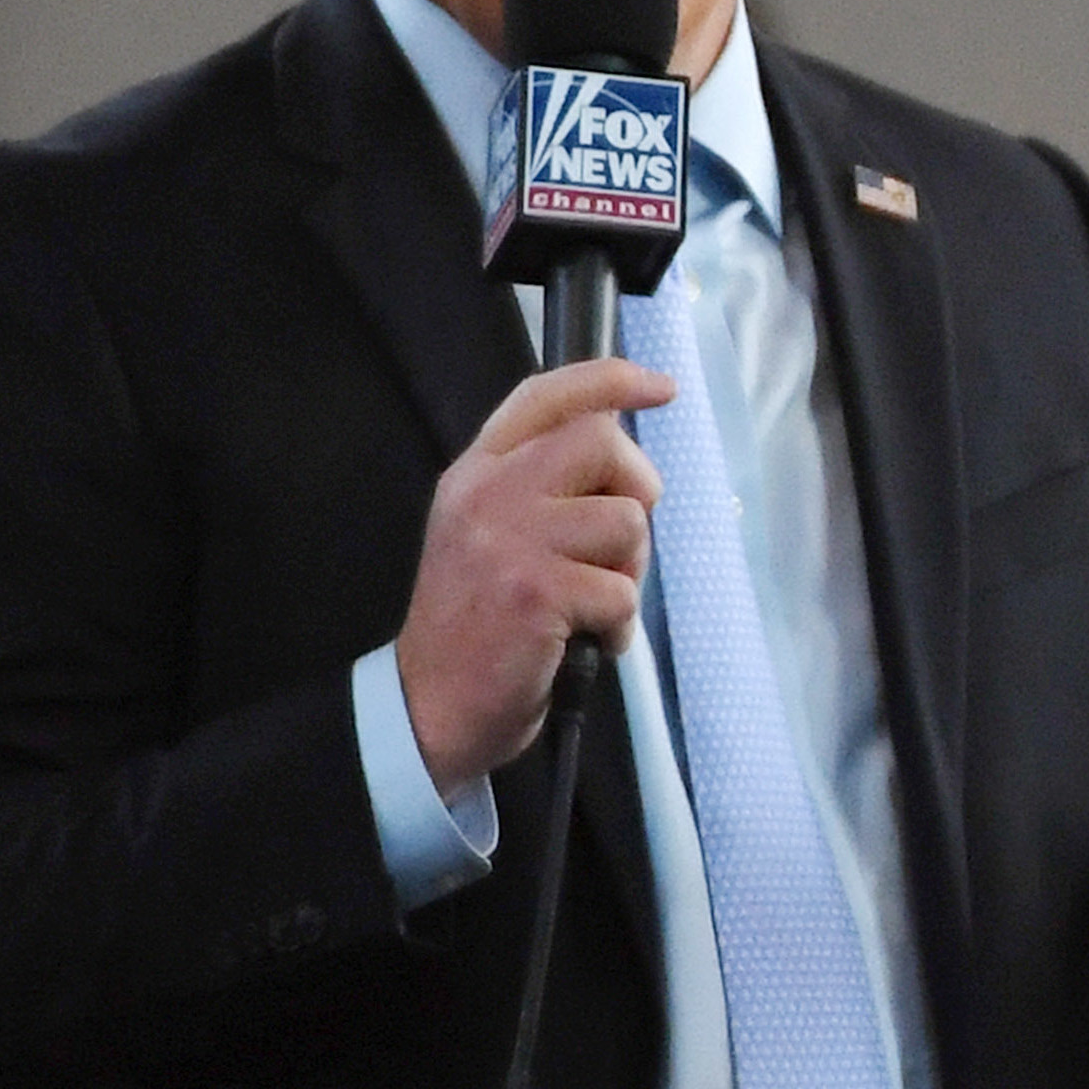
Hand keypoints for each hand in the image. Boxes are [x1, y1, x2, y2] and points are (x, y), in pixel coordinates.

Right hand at [396, 358, 669, 795]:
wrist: (428, 708)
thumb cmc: (476, 621)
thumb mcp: (488, 531)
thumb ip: (539, 482)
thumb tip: (620, 442)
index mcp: (477, 472)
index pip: (545, 395)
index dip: (611, 380)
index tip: (661, 386)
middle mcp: (488, 493)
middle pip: (602, 443)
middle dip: (636, 488)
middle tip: (619, 542)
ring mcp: (510, 540)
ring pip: (625, 520)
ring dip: (630, 568)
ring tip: (592, 602)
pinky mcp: (536, 592)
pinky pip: (622, 590)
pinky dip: (620, 625)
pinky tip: (589, 641)